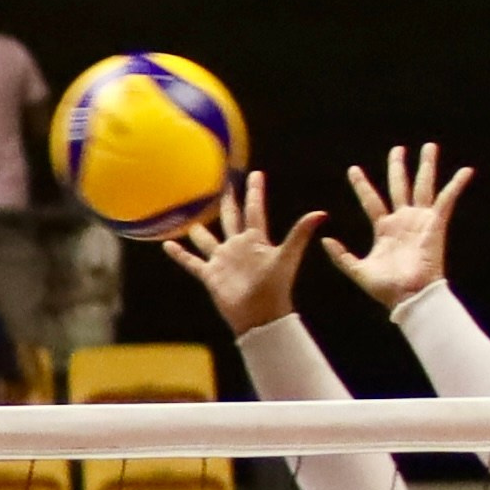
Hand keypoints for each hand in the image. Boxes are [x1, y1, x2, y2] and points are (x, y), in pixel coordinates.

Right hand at [161, 173, 325, 332]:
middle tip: (223, 184)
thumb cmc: (275, 287)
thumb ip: (300, 233)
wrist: (260, 315)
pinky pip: (192, 262)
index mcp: (256, 240)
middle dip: (228, 202)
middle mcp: (238, 247)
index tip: (256, 173)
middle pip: (231, 219)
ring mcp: (223, 260)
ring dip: (200, 230)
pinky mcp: (211, 275)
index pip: (254, 210)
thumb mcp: (287, 256)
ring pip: (208, 240)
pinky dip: (180, 254)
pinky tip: (167, 245)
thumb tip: (321, 213)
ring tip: (191, 219)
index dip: (255, 192)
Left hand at [323, 142, 473, 311]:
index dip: (362, 185)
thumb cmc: (386, 288)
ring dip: (427, 166)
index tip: (353, 169)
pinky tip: (465, 171)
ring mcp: (420, 221)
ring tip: (429, 146)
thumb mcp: (357, 270)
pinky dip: (456, 185)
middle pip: (399, 186)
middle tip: (397, 149)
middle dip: (398, 167)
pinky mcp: (436, 224)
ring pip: (423, 186)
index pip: (371, 201)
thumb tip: (325, 240)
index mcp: (384, 229)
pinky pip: (448, 200)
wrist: (408, 296)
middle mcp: (403, 221)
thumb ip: (341, 256)